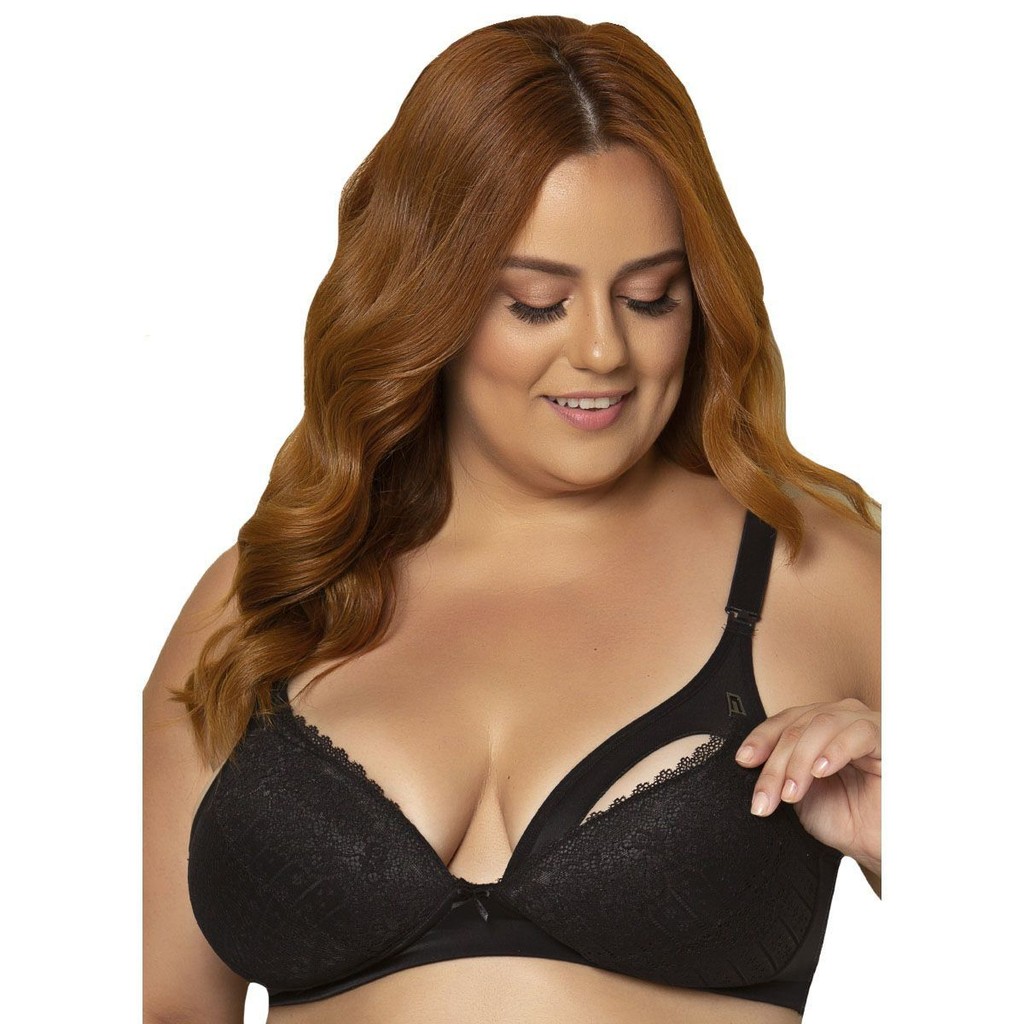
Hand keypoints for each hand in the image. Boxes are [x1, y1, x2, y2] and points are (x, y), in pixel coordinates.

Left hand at [735, 698, 880, 871]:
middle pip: (797, 725)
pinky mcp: (888, 738)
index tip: (743, 761)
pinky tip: (821, 772)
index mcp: (818, 727)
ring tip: (791, 794)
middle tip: (765, 799)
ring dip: (800, 760)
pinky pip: (859, 733)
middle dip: (776, 763)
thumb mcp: (799, 793)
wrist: (880, 847)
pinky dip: (835, 750)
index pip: (784, 720)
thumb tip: (746, 759)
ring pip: (821, 725)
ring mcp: (864, 724)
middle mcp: (841, 718)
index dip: (761, 738)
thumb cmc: (844, 818)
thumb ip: (777, 771)